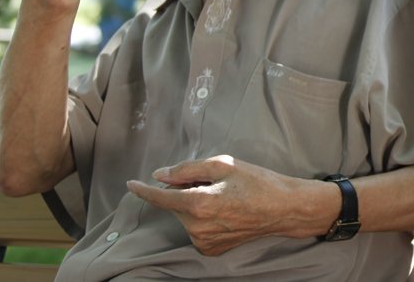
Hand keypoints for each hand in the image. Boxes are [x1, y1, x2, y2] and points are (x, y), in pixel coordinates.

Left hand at [126, 156, 328, 255]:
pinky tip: (225, 211)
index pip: (160, 197)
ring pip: (186, 217)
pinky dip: (203, 218)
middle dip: (184, 190)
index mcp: (199, 203)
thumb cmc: (257, 181)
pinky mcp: (211, 249)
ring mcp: (204, 241)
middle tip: (212, 181)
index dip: (143, 190)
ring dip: (194, 204)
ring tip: (223, 196)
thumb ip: (187, 169)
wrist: (283, 208)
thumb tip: (159, 175)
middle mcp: (197, 227)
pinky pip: (196, 229)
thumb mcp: (223, 164)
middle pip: (176, 204)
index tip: (131, 184)